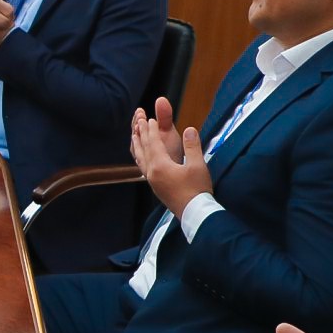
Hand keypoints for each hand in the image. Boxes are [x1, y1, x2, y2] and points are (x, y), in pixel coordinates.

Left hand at [130, 96, 212, 215]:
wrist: (194, 213)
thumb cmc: (197, 189)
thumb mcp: (198, 165)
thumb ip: (192, 146)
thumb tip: (189, 129)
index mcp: (160, 165)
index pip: (153, 143)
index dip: (152, 130)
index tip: (150, 119)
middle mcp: (152, 173)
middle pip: (144, 149)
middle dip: (141, 135)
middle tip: (138, 122)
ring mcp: (152, 181)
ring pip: (141, 160)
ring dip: (138, 146)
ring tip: (134, 138)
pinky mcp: (156, 188)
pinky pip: (143, 168)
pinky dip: (141, 158)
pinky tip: (143, 159)